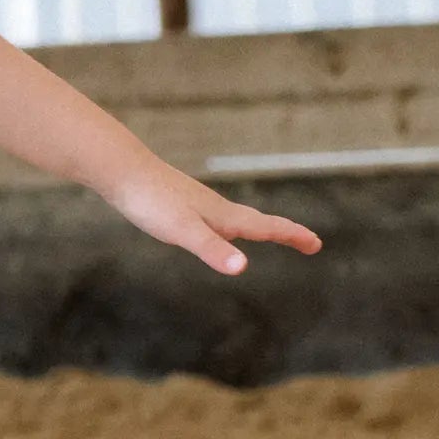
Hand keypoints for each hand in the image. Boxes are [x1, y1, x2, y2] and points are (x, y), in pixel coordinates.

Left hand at [103, 154, 321, 275]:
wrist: (121, 171)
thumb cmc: (151, 202)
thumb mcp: (182, 232)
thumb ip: (212, 249)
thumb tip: (242, 268)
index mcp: (223, 217)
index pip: (267, 228)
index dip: (292, 236)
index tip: (317, 244)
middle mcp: (216, 208)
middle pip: (258, 222)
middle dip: (284, 233)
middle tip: (307, 242)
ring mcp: (198, 204)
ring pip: (236, 218)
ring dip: (258, 227)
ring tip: (268, 234)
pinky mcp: (179, 202)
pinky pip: (212, 216)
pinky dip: (226, 225)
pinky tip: (212, 227)